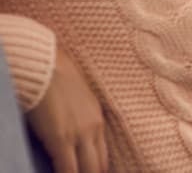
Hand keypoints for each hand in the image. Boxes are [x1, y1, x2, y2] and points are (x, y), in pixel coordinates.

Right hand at [26, 46, 107, 172]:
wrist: (49, 67)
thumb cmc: (61, 80)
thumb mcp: (81, 101)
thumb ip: (83, 119)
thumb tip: (76, 133)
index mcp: (99, 120)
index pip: (103, 156)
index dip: (98, 170)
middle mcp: (93, 129)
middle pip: (99, 166)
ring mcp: (79, 135)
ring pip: (87, 170)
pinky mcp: (60, 139)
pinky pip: (67, 169)